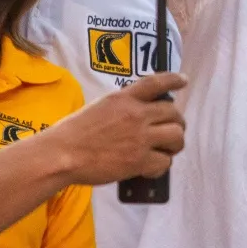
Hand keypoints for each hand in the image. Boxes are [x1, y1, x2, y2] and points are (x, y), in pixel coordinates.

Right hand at [52, 72, 186, 183]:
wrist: (63, 154)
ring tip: (168, 149)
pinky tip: (152, 167)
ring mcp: (140, 138)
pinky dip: (161, 165)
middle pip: (174, 113)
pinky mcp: (139, 160)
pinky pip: (165, 162)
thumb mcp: (100, 107)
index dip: (173, 80)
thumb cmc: (73, 132)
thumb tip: (140, 117)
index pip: (156, 83)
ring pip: (176, 136)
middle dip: (178, 122)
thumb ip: (122, 108)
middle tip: (173, 130)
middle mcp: (137, 114)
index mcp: (124, 98)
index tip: (183, 80)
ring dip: (175, 143)